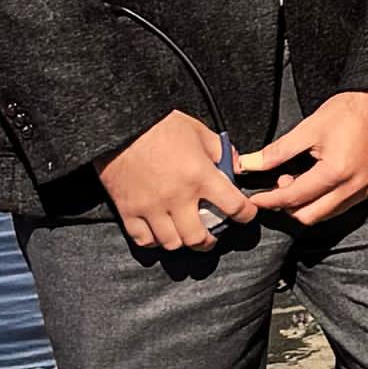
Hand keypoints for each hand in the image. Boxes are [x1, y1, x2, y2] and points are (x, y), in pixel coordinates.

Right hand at [99, 108, 260, 255]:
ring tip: (185, 236)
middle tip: (211, 237)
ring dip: (182, 243)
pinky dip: (154, 241)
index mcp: (199, 176)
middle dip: (209, 242)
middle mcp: (177, 197)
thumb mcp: (199, 130)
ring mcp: (151, 207)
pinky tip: (160, 233)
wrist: (122, 125)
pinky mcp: (128, 210)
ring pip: (172, 243)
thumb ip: (221, 150)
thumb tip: (235, 166)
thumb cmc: (160, 125)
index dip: (245, 215)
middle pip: (198, 238)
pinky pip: (143, 239)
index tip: (246, 215)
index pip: (233, 206)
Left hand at [229, 93, 367, 232]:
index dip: (270, 200)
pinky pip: (346, 206)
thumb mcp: (308, 128)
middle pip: (310, 216)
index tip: (255, 200)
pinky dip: (328, 201)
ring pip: (328, 214)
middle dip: (288, 207)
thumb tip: (248, 164)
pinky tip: (320, 182)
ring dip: (309, 205)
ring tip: (301, 180)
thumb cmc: (349, 109)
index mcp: (335, 172)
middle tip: (280, 184)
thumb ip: (276, 152)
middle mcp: (354, 187)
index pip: (294, 198)